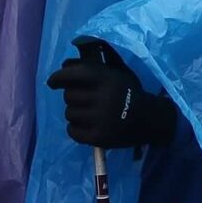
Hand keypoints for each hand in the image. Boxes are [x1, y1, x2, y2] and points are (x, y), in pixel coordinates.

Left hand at [47, 45, 179, 148]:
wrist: (150, 119)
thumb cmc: (129, 92)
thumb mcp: (117, 72)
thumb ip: (93, 66)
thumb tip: (65, 64)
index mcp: (107, 79)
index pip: (74, 75)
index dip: (58, 77)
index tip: (52, 82)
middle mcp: (103, 98)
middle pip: (69, 96)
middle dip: (73, 96)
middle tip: (84, 99)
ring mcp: (101, 120)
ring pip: (70, 113)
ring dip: (75, 112)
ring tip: (88, 113)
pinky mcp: (99, 138)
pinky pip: (73, 131)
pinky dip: (75, 129)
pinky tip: (86, 126)